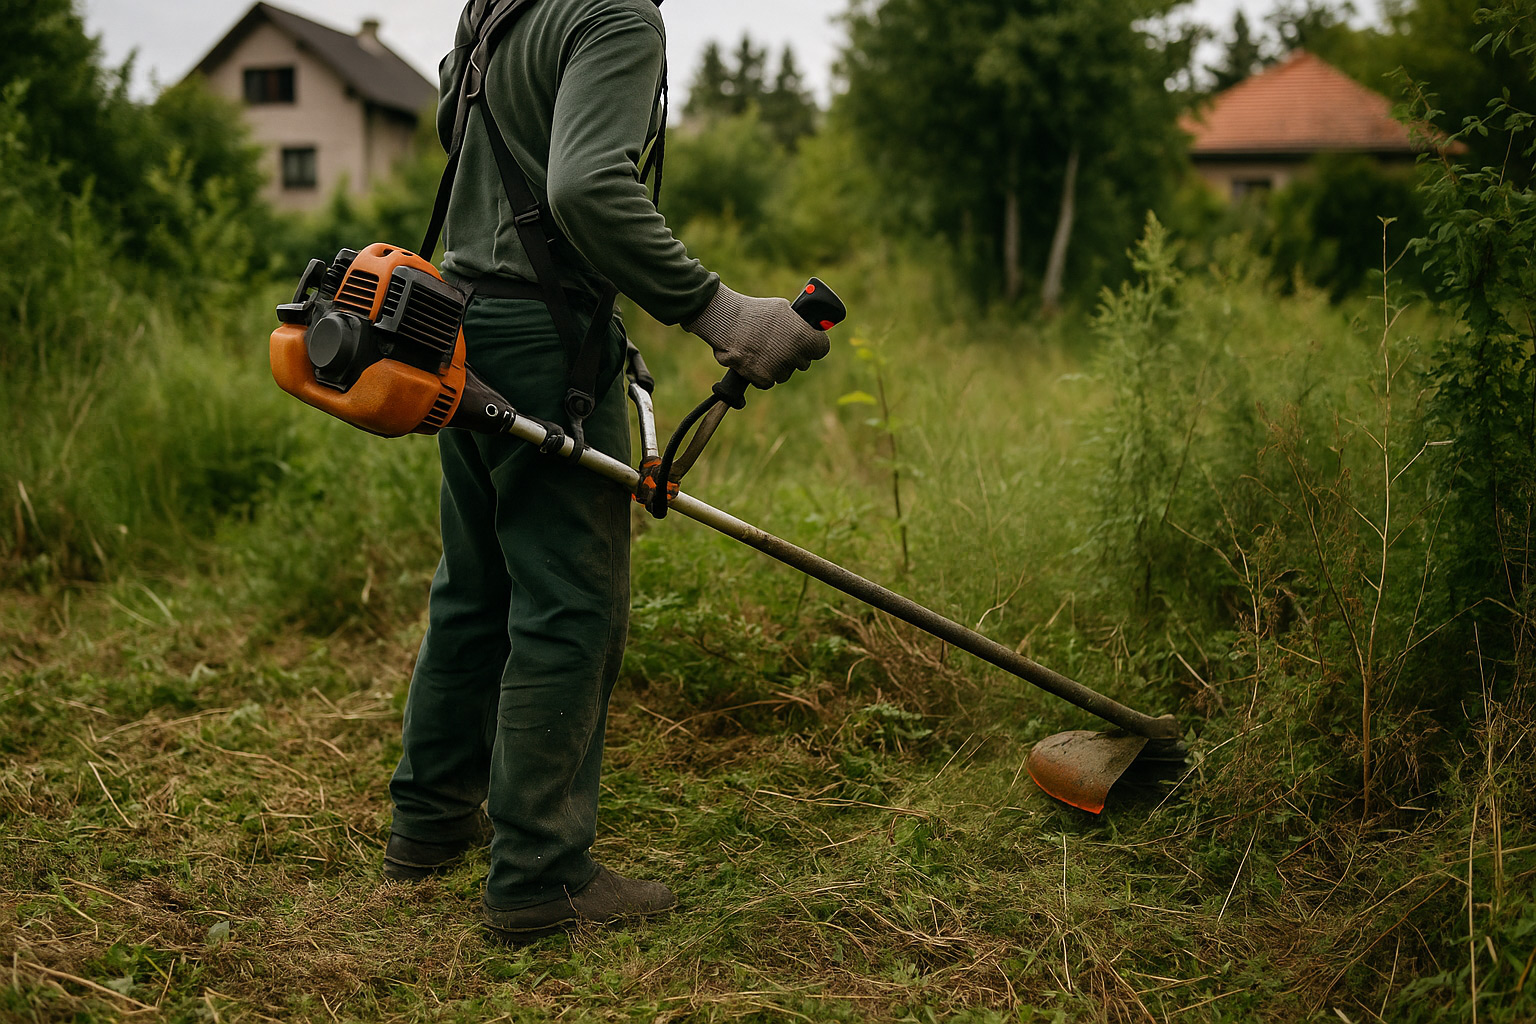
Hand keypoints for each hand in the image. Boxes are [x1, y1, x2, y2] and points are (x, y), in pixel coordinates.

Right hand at [684, 284, 830, 388]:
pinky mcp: (764, 379)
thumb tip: (808, 327)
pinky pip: (769, 381)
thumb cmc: (754, 312)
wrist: (726, 322)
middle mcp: (794, 355)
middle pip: (803, 363)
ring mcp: (779, 369)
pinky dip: (762, 374)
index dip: (814, 346)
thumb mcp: (783, 308)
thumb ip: (799, 322)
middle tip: (779, 344)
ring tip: (762, 349)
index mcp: (804, 336)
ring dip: (777, 365)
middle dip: (794, 355)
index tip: (807, 344)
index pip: (822, 349)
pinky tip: (754, 359)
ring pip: (785, 373)